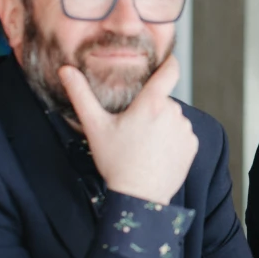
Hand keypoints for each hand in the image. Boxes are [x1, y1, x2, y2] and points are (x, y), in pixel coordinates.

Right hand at [60, 56, 197, 204]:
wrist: (140, 197)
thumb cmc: (116, 162)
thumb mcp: (95, 127)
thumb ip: (81, 95)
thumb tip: (66, 70)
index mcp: (151, 104)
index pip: (169, 71)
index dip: (168, 62)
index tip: (166, 60)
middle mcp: (174, 113)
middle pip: (163, 100)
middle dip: (151, 109)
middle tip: (133, 129)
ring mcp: (185, 130)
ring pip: (172, 118)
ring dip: (161, 125)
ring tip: (143, 145)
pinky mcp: (192, 146)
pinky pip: (181, 134)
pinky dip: (171, 139)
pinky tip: (156, 153)